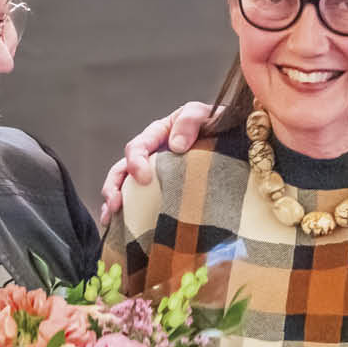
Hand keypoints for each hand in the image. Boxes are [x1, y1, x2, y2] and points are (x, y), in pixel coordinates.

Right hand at [98, 101, 215, 223]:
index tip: (143, 178)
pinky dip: (127, 217)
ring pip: (125, 189)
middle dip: (114, 187)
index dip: (135, 162)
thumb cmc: (219, 125)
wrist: (237, 144)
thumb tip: (175, 146)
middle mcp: (151, 156)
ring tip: (111, 219)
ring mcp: (155, 176)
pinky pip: (140, 205)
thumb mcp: (206, 115)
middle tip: (116, 204)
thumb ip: (190, 121)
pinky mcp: (162, 194)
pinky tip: (122, 231)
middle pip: (122, 170)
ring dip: (114, 203)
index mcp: (158, 135)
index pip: (138, 147)